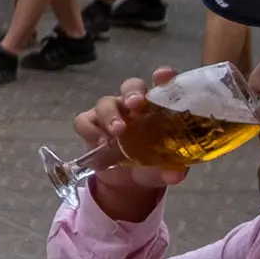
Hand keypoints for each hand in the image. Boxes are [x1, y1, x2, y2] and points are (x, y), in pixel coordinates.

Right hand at [76, 70, 187, 220]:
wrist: (126, 183)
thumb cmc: (151, 165)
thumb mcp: (163, 169)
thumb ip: (169, 170)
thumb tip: (176, 175)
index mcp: (157, 108)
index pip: (162, 85)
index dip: (163, 77)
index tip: (163, 76)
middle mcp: (133, 105)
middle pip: (130, 86)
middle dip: (132, 93)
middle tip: (135, 105)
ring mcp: (110, 112)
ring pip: (105, 102)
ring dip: (110, 115)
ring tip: (117, 132)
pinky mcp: (90, 125)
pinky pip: (83, 121)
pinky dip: (89, 131)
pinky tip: (98, 144)